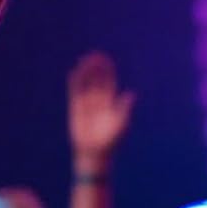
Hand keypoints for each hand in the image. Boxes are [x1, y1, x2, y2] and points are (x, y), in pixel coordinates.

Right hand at [69, 52, 135, 170]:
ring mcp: (87, 104)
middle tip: (95, 55)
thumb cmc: (110, 141)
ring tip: (84, 60)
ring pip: (86, 84)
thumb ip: (124, 108)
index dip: (107, 71)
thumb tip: (130, 94)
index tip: (106, 60)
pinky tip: (75, 73)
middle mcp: (98, 101)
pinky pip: (75, 93)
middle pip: (97, 80)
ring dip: (85, 72)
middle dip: (96, 68)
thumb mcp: (121, 123)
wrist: (95, 152)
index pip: (108, 82)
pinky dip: (75, 83)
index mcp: (110, 103)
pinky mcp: (76, 109)